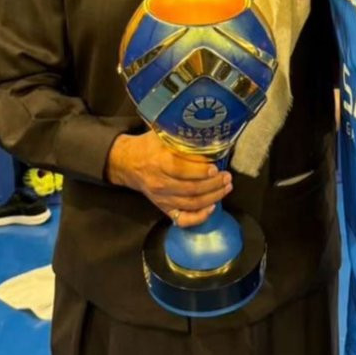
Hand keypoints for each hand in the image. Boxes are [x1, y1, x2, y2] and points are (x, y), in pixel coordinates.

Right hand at [106, 131, 231, 226]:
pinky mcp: (163, 208)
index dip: (201, 171)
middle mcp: (160, 183)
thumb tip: (208, 137)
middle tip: (227, 177)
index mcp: (159, 162)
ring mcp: (161, 198)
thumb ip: (182, 137)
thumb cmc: (149, 146)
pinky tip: (212, 208)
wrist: (128, 163)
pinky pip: (182, 219)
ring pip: (191, 203)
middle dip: (213, 185)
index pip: (181, 169)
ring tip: (226, 188)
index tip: (216, 167)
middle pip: (191, 189)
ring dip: (212, 197)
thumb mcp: (162, 135)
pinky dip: (198, 217)